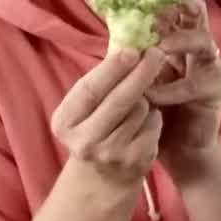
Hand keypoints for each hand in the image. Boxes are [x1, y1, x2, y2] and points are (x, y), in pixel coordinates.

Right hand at [50, 47, 165, 189]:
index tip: (131, 49)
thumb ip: (99, 81)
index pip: (90, 90)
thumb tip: (125, 40)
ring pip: (141, 110)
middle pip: (118, 101)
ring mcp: (111, 154)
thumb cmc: (95, 130)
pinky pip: (154, 125)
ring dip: (146, 99)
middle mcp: (84, 142)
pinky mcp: (135, 162)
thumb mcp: (85, 109)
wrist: (102, 180)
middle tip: (156, 53)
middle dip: (140, 73)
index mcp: (64, 122)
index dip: (112, 69)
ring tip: (138, 105)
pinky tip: (144, 123)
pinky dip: (154, 118)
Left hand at [145, 0, 220, 172]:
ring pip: (202, 43)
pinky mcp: (214, 90)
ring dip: (179, 41)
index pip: (176, 8)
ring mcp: (209, 67)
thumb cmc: (157, 110)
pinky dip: (171, 89)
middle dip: (183, 5)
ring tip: (158, 47)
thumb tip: (112, 23)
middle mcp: (198, 48)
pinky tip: (152, 95)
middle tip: (162, 1)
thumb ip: (133, 54)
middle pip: (197, 15)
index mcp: (179, 40)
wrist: (178, 148)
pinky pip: (194, 84)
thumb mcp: (140, 77)